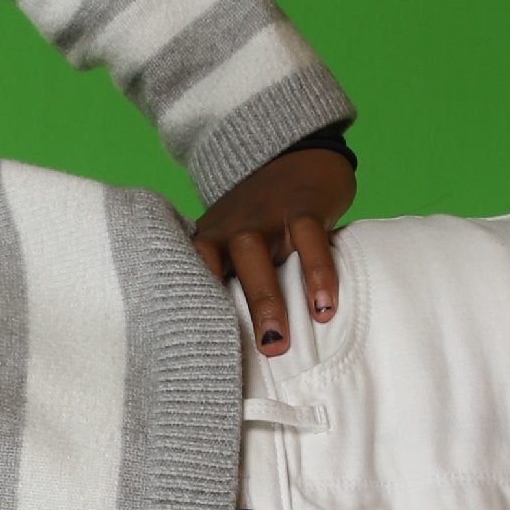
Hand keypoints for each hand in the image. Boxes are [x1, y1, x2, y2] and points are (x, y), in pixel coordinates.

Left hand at [191, 146, 354, 357]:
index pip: (188, 275)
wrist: (297, 153)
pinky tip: (323, 307)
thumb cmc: (266, 218)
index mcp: (210, 240)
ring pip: (255, 253)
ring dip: (265, 300)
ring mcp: (266, 213)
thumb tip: (230, 345)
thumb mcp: (239, 243)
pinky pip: (307, 237)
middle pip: (219, 267)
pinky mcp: (303, 204)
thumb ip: (232, 281)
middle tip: (235, 357)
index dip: (186, 309)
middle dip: (225, 313)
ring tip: (277, 343)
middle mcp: (231, 227)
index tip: (188, 354)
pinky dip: (316, 272)